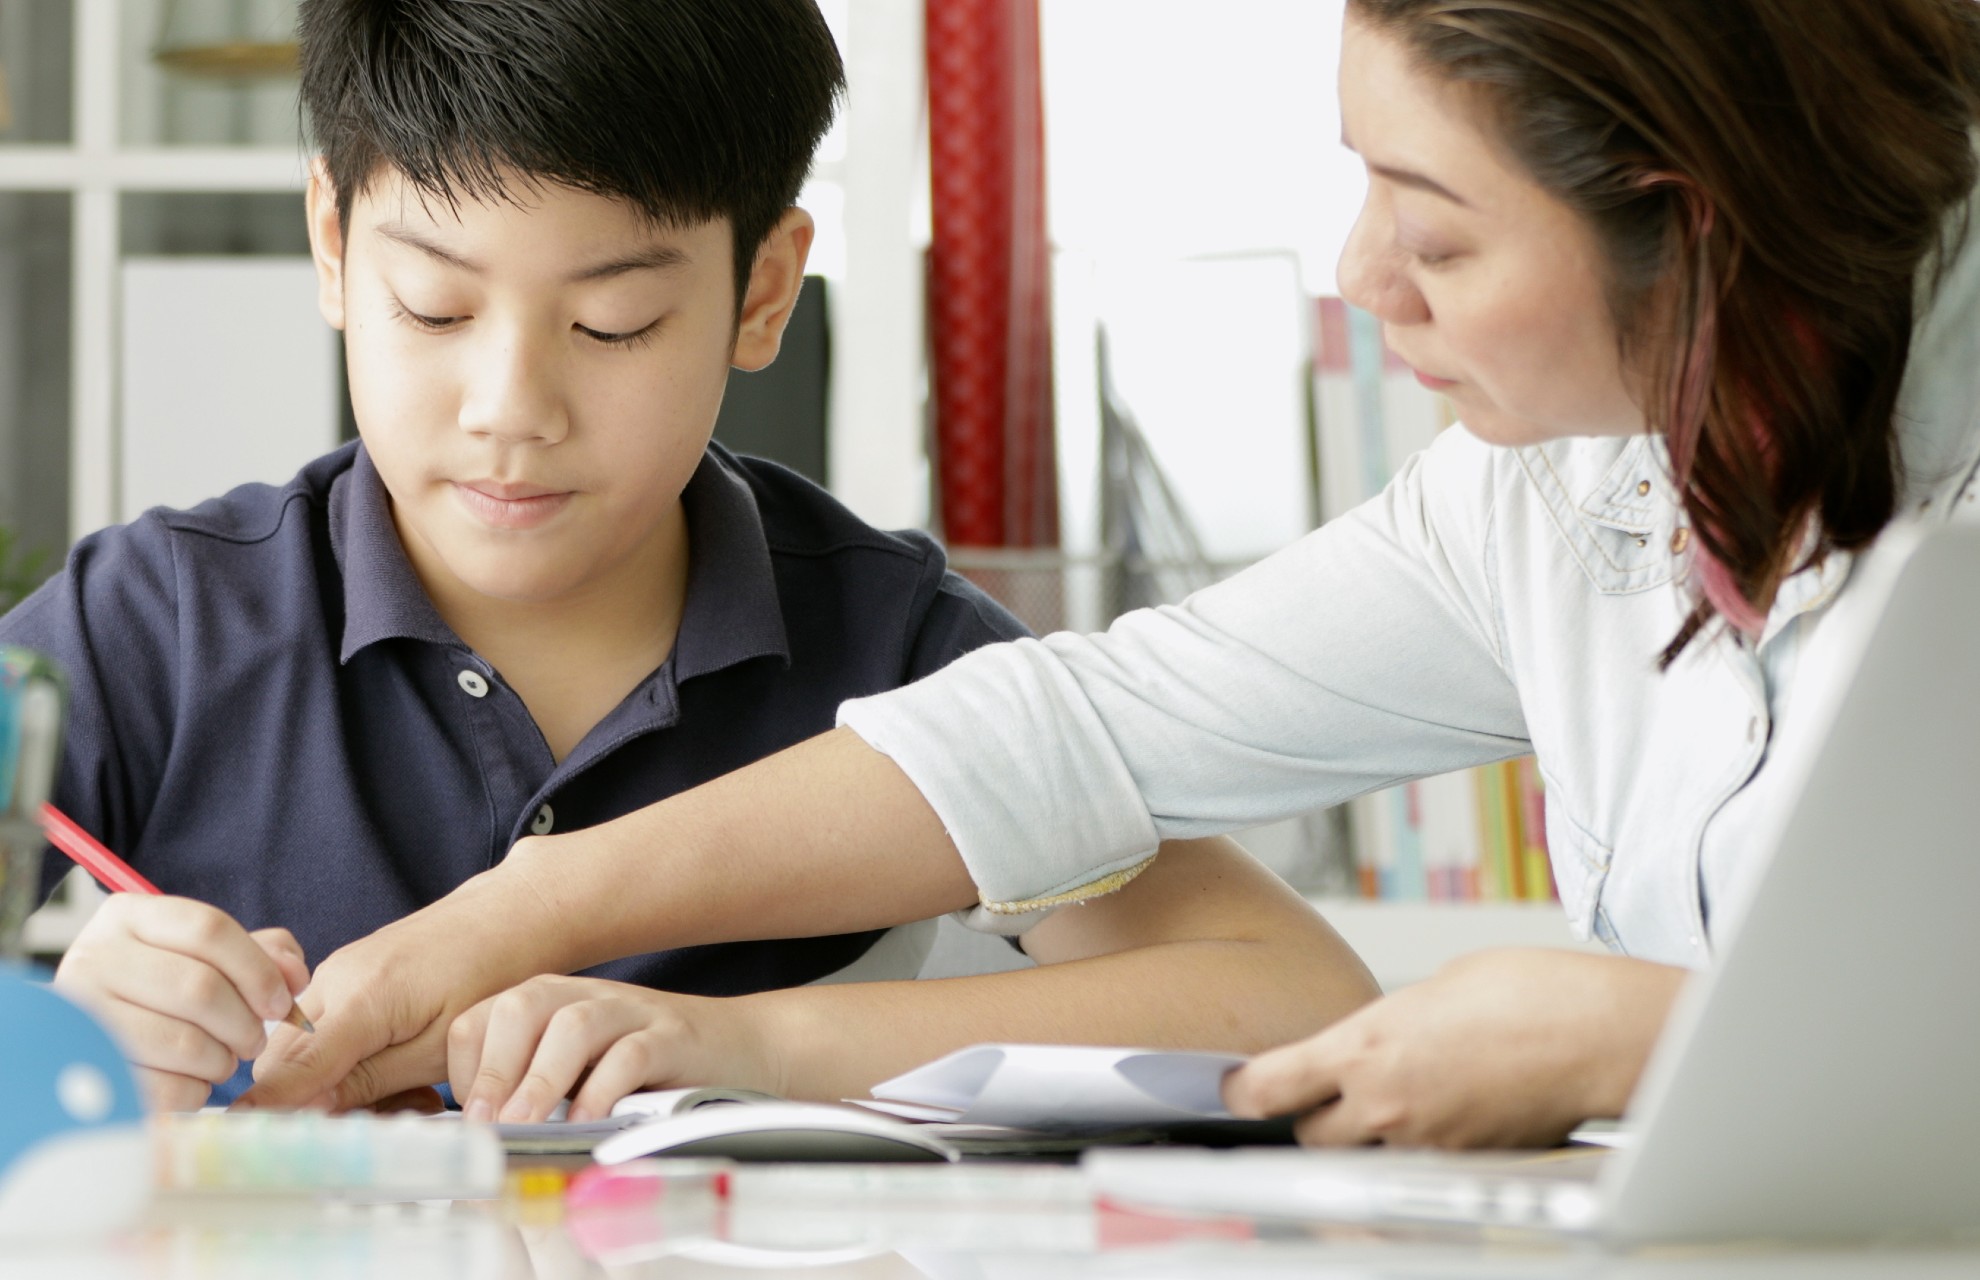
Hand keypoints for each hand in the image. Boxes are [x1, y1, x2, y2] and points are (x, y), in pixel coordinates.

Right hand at [52, 894, 308, 1111]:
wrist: (90, 1034)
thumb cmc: (163, 991)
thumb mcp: (207, 957)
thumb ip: (262, 955)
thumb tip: (295, 976)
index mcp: (130, 917)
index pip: (210, 930)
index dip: (259, 970)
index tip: (282, 1002)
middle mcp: (96, 957)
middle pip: (200, 988)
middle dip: (245, 1024)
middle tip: (253, 1040)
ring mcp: (82, 1014)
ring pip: (184, 1042)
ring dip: (221, 1060)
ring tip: (222, 1059)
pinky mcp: (85, 1070)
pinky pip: (162, 1087)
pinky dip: (194, 1090)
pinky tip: (192, 1080)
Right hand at [238, 853, 578, 1110]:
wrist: (510, 915)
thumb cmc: (490, 976)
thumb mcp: (440, 1047)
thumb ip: (371, 1080)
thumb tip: (311, 1110)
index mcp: (360, 997)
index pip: (291, 1067)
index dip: (270, 1108)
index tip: (254, 1143)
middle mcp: (336, 980)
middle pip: (285, 1062)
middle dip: (319, 1103)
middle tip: (382, 1121)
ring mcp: (339, 974)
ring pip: (306, 1050)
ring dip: (344, 1086)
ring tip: (414, 1096)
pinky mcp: (350, 977)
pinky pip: (328, 1030)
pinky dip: (355, 1061)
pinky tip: (407, 1075)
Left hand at [449, 976, 779, 1122]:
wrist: (741, 1047)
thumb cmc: (649, 1071)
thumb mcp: (578, 1075)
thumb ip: (532, 1091)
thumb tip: (477, 1138)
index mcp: (550, 1003)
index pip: (480, 1018)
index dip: (463, 1068)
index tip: (471, 1121)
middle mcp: (586, 997)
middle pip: (520, 1006)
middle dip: (494, 1068)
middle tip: (486, 1125)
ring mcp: (633, 1011)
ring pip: (573, 1026)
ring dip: (540, 1081)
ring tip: (525, 1128)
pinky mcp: (674, 1036)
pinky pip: (632, 1054)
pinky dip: (602, 1091)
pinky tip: (589, 1125)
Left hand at [1223, 949, 1686, 1147]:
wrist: (1603, 1035)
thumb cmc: (1532, 995)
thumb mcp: (1435, 987)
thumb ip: (1388, 1024)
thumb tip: (1375, 1041)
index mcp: (1365, 1048)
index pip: (1267, 1087)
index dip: (1242, 1091)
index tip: (1235, 1086)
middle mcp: (1385, 1106)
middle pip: (1310, 1135)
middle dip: (1312, 1117)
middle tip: (1328, 1090)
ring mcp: (1426, 1146)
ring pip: (1365, 1156)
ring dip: (1369, 1135)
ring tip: (1404, 1096)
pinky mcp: (1467, 1168)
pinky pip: (1421, 1164)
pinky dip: (1423, 1144)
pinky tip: (1451, 1110)